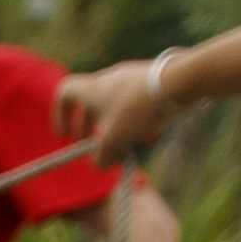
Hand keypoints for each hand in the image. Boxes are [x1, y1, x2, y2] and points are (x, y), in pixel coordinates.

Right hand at [58, 55, 173, 157]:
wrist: (179, 82)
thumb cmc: (138, 109)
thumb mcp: (115, 141)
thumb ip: (101, 157)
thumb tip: (99, 164)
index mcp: (92, 89)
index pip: (64, 94)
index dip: (60, 115)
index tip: (66, 136)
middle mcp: (109, 79)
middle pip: (90, 103)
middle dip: (90, 127)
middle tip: (96, 147)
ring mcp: (132, 77)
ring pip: (116, 104)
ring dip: (117, 126)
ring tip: (130, 143)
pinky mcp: (152, 80)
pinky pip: (137, 102)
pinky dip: (138, 119)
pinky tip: (153, 132)